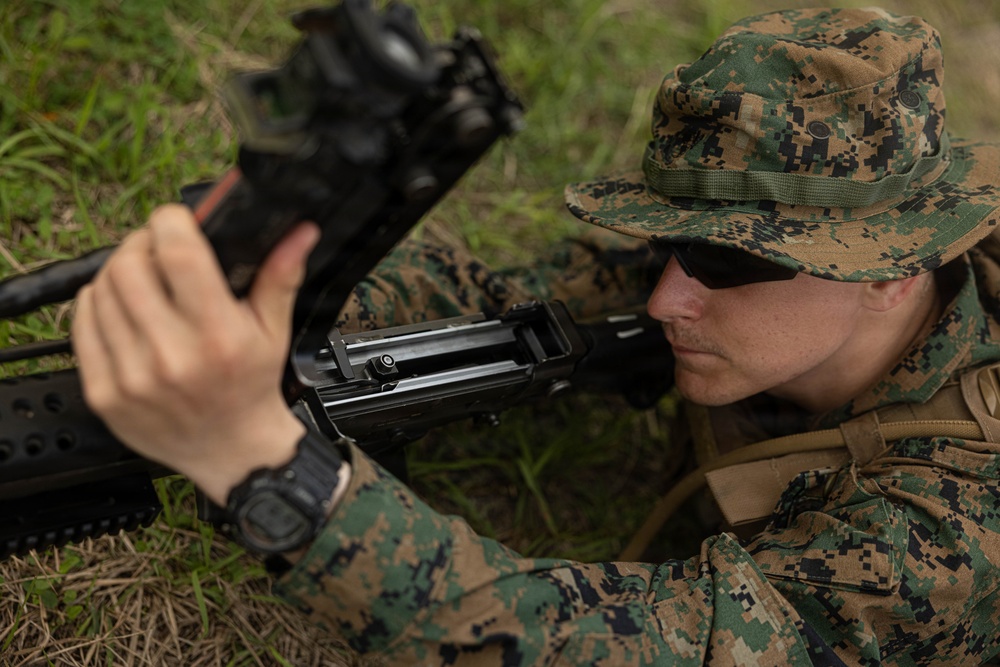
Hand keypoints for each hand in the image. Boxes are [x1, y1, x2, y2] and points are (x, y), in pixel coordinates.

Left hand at [72, 204, 320, 505]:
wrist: (232, 451)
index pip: (179, 254)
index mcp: (218, 336)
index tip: (176, 222)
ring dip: (118, 272)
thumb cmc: (251, 388)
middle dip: (141, 244)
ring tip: (141, 280)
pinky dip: (96, 304)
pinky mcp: (104, 394)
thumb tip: (300, 232)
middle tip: (156, 249)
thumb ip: (281, 275)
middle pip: (129, 266)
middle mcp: (173, 357)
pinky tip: (121, 308)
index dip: (171, 223)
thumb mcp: (274, 330)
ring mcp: (132, 378)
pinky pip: (82, 326)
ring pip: (100, 291)